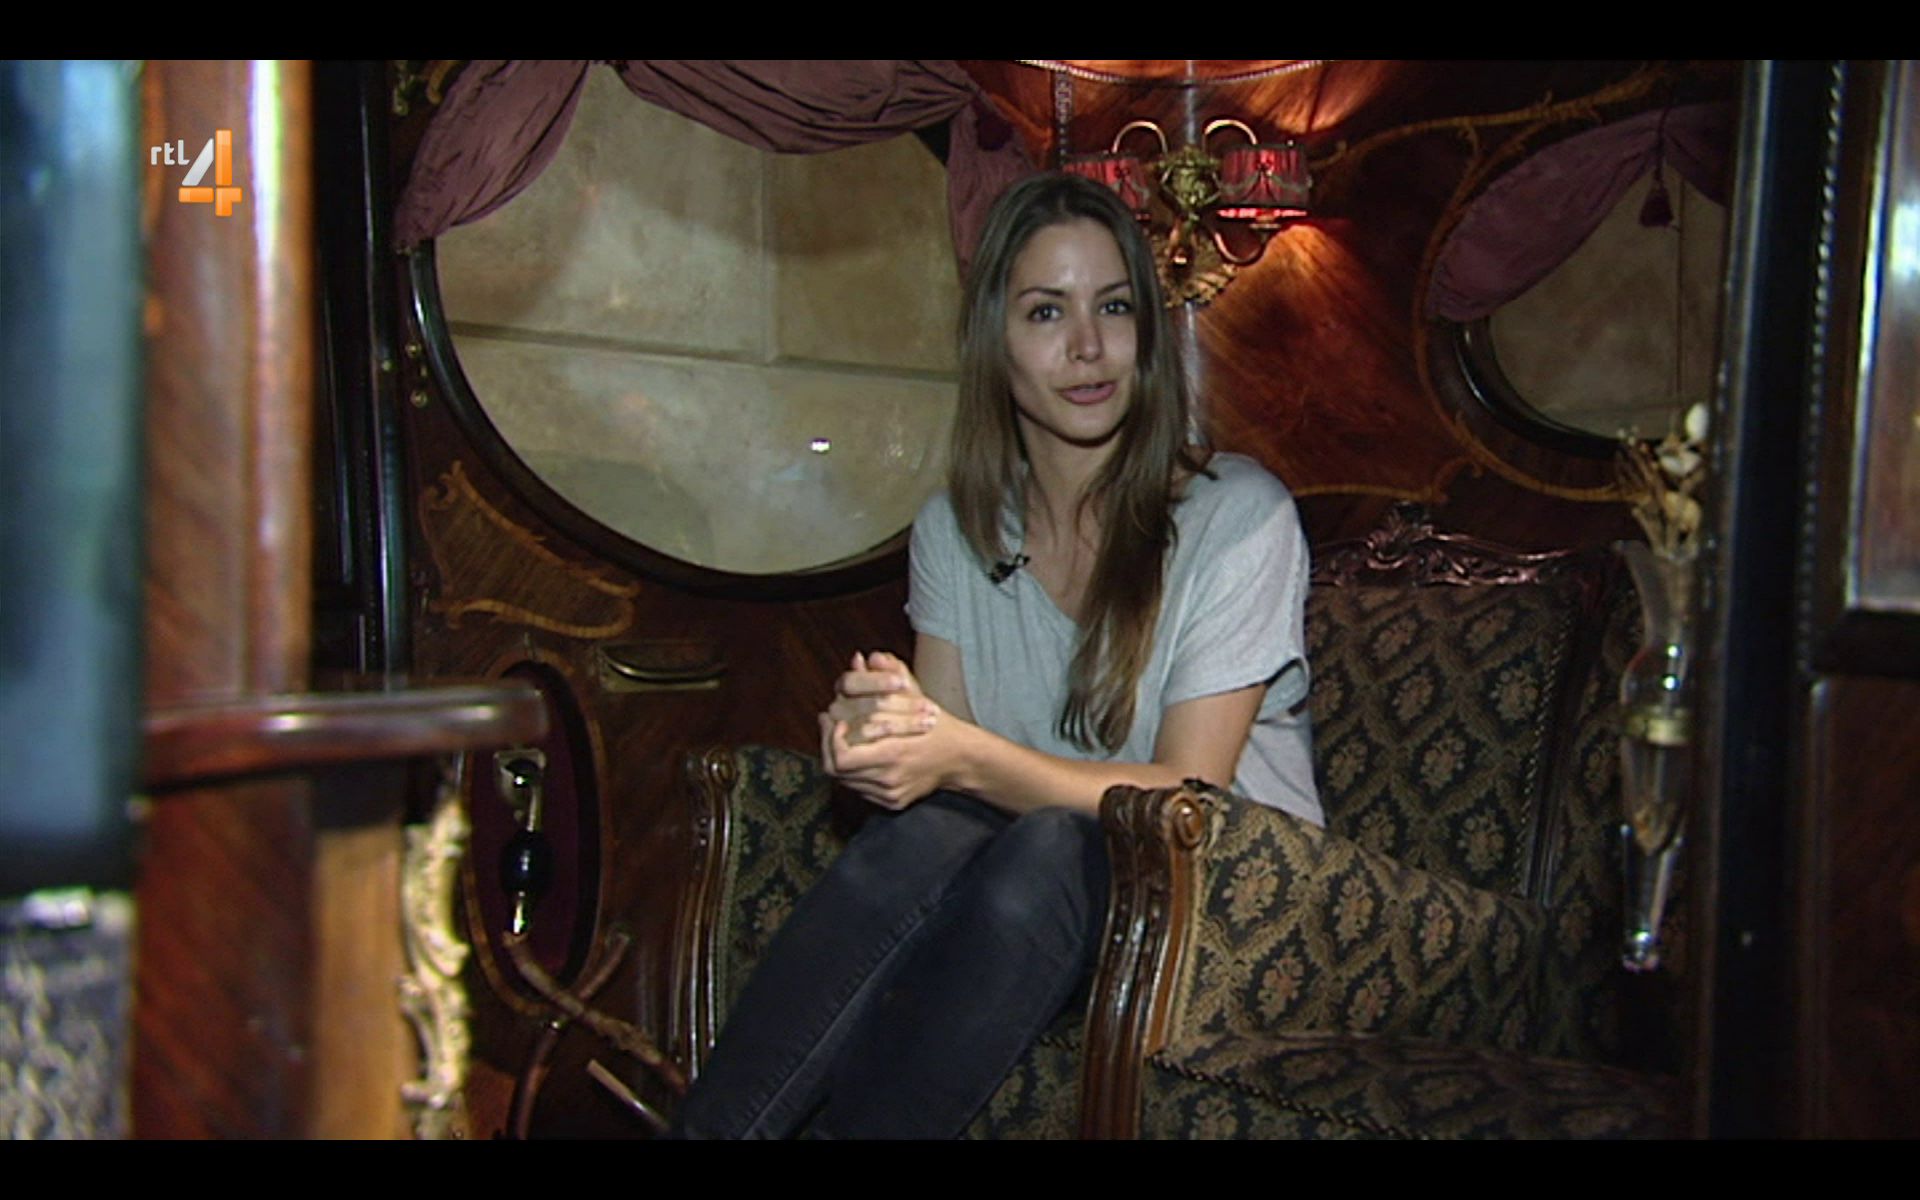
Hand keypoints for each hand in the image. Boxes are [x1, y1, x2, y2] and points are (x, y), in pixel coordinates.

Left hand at [818, 652, 963, 810]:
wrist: (961, 759)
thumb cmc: (937, 725)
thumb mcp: (915, 695)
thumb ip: (890, 676)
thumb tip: (866, 658)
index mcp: (893, 753)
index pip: (842, 758)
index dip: (831, 740)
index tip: (836, 722)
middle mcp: (889, 778)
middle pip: (837, 771)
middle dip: (828, 747)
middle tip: (829, 727)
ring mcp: (890, 793)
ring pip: (846, 781)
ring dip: (839, 759)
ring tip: (841, 738)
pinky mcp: (892, 802)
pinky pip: (860, 789)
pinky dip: (854, 773)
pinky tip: (858, 755)